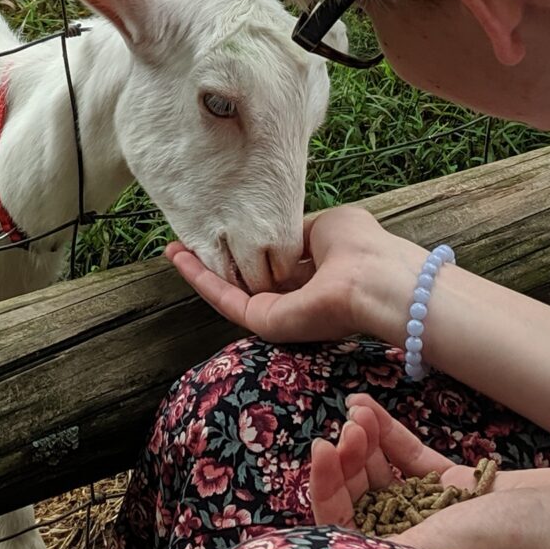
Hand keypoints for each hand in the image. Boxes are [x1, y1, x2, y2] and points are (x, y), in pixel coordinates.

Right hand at [166, 206, 424, 344]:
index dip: (248, 244)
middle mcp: (296, 295)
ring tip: (173, 249)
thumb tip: (278, 230)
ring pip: (231, 291)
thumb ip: (299, 231)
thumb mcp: (328, 226)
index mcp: (316, 270)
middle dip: (216, 260)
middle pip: (247, 278)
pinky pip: (227, 300)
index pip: (274, 261)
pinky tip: (180, 259)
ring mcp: (279, 312)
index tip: (224, 226)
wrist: (376, 281)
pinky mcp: (266, 322)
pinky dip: (201, 279)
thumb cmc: (363, 248)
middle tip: (186, 242)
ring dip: (200, 270)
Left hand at [306, 393, 549, 548]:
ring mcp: (435, 510)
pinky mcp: (459, 484)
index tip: (321, 448)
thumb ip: (372, 546)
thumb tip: (321, 544)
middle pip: (359, 496)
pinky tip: (369, 405)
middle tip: (345, 430)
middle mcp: (414, 539)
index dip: (324, 486)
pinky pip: (413, 457)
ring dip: (364, 440)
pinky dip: (389, 432)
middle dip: (346, 458)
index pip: (341, 525)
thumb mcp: (426, 548)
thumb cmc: (504, 544)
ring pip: (383, 472)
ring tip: (357, 411)